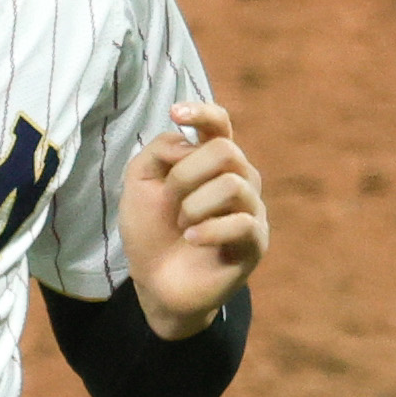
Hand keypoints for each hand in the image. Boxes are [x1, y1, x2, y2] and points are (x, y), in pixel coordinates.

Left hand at [122, 100, 267, 340]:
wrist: (156, 283)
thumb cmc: (151, 231)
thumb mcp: (139, 184)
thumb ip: (158, 151)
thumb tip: (188, 142)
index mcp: (212, 161)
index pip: (219, 124)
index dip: (203, 113)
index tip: (176, 113)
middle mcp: (238, 179)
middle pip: (225, 150)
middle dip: (187, 173)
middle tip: (169, 198)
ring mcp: (250, 210)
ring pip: (233, 184)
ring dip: (195, 204)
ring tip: (181, 225)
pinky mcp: (256, 242)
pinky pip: (242, 223)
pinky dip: (209, 230)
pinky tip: (191, 239)